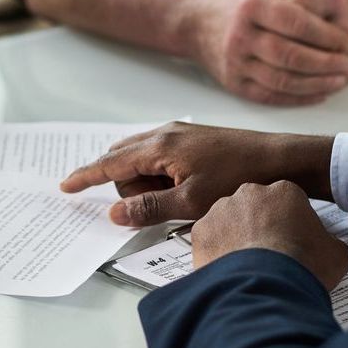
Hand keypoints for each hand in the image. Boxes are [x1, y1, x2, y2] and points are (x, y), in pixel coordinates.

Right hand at [61, 122, 333, 226]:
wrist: (281, 159)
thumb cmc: (238, 179)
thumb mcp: (192, 203)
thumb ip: (149, 209)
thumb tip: (114, 214)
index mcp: (158, 147)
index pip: (109, 164)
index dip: (86, 177)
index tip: (65, 186)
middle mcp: (162, 134)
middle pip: (122, 162)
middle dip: (128, 187)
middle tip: (160, 206)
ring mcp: (176, 133)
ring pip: (139, 159)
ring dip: (147, 182)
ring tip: (181, 198)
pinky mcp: (189, 137)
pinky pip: (157, 155)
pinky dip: (158, 173)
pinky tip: (182, 186)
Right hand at [181, 0, 347, 104]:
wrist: (194, 23)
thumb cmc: (236, 1)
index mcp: (249, 6)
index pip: (295, 22)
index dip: (325, 33)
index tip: (345, 38)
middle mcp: (239, 36)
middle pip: (290, 55)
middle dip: (325, 62)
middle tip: (346, 63)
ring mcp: (234, 63)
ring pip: (281, 80)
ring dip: (316, 84)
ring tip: (338, 80)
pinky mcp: (233, 83)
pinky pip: (269, 96)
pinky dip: (297, 99)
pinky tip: (318, 93)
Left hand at [191, 182, 347, 291]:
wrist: (267, 285)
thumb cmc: (301, 266)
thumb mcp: (334, 252)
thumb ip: (325, 240)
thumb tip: (321, 246)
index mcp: (283, 192)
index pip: (286, 201)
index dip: (289, 221)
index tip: (291, 236)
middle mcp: (248, 194)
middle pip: (253, 206)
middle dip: (258, 225)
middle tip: (267, 250)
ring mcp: (220, 210)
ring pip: (226, 220)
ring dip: (234, 237)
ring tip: (247, 264)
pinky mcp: (201, 230)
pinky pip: (208, 238)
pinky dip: (215, 251)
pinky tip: (229, 268)